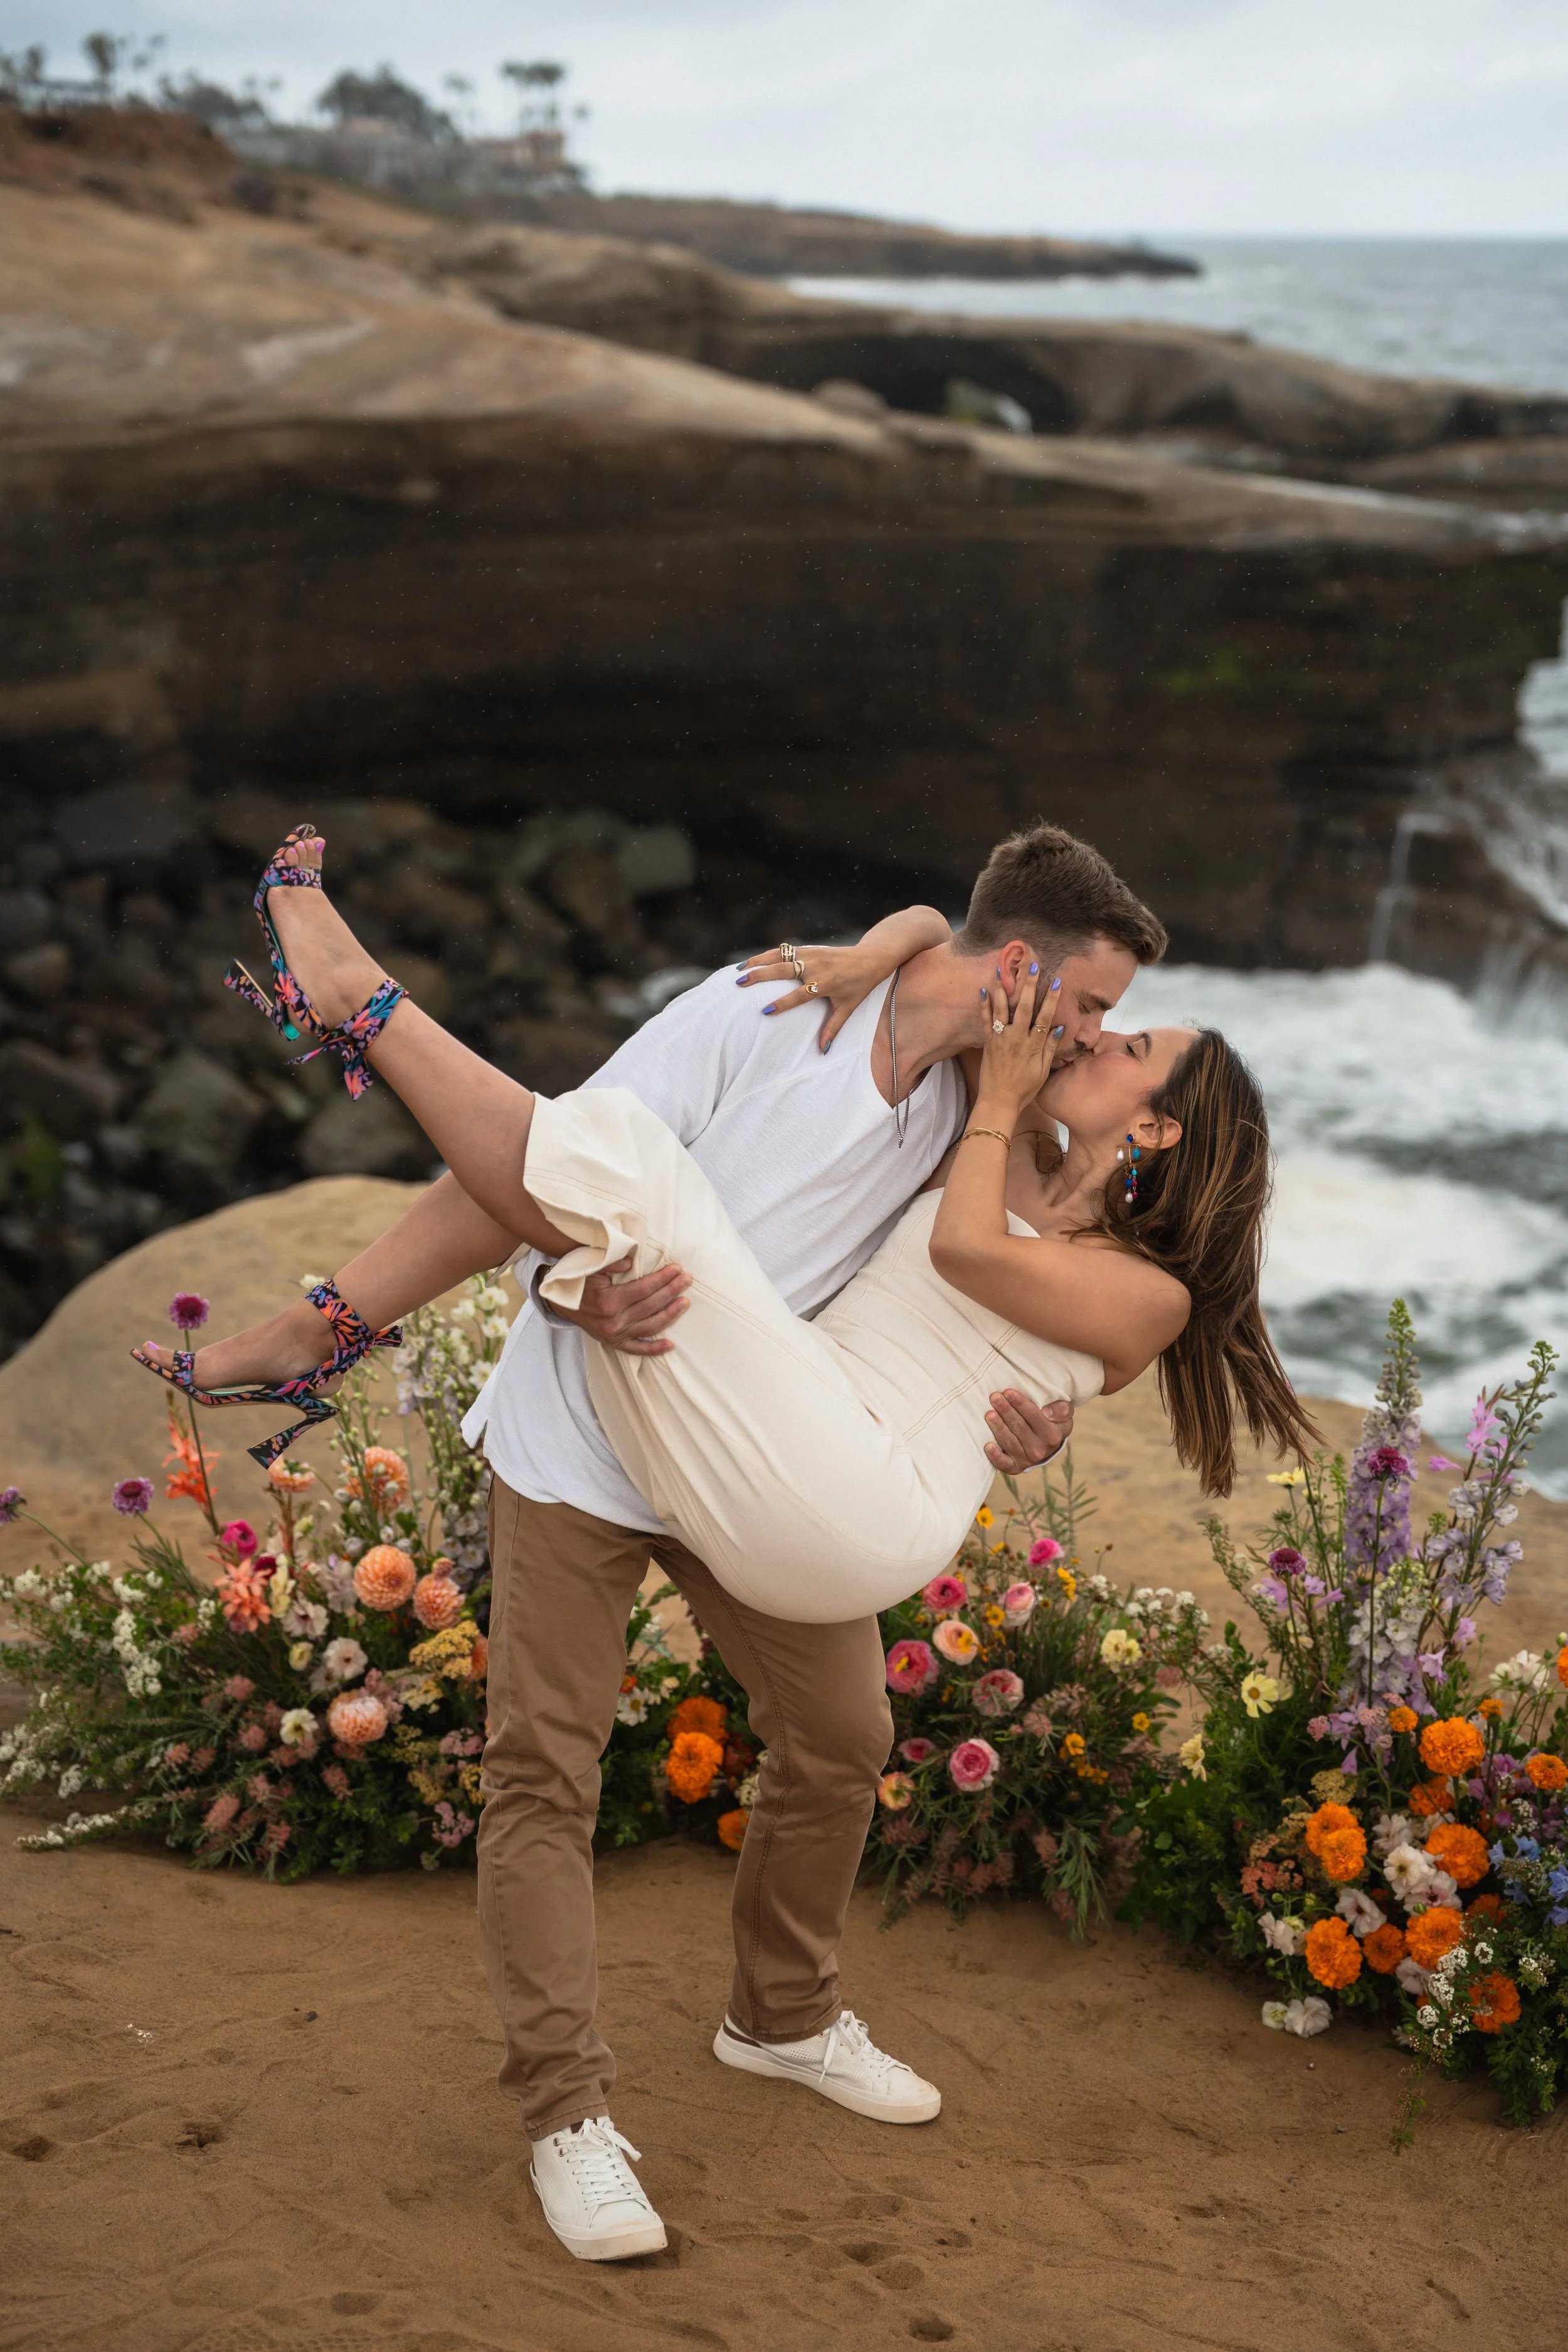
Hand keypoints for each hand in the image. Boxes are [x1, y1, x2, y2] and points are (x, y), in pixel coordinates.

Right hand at [547, 1255, 690, 1354]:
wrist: (560, 1303)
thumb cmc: (578, 1281)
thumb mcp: (592, 1267)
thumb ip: (612, 1263)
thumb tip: (632, 1261)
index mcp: (609, 1301)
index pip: (644, 1288)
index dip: (663, 1279)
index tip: (677, 1269)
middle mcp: (614, 1321)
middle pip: (651, 1305)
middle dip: (671, 1291)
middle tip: (686, 1280)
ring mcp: (614, 1335)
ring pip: (649, 1326)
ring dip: (670, 1315)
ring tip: (685, 1303)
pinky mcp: (613, 1343)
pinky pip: (636, 1349)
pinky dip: (653, 1349)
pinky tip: (670, 1345)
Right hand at [734, 940, 890, 1051]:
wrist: (871, 957)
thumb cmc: (860, 986)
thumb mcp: (848, 1008)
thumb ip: (833, 1028)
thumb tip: (823, 1051)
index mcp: (827, 983)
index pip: (801, 994)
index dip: (783, 1003)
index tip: (765, 1011)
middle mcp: (817, 966)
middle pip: (784, 970)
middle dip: (760, 976)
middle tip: (740, 984)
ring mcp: (811, 954)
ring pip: (779, 956)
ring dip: (757, 961)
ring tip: (737, 970)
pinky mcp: (809, 948)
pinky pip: (784, 950)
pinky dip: (766, 955)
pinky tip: (750, 961)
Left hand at [977, 963, 1064, 1120]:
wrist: (998, 1102)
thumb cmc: (1024, 1089)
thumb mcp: (1043, 1071)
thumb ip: (1050, 1049)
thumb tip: (1059, 1027)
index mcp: (1033, 1046)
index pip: (1045, 1017)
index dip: (1052, 999)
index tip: (1056, 982)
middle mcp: (1017, 1039)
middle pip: (1025, 1007)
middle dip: (1029, 985)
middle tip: (1032, 965)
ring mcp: (1001, 1039)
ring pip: (1003, 1009)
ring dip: (1004, 988)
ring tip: (1002, 969)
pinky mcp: (988, 1043)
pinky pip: (985, 1021)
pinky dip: (984, 1005)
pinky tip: (983, 990)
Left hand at [984, 1392, 1072, 1473]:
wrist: (1048, 1445)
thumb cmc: (1053, 1422)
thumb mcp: (1064, 1414)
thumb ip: (1062, 1409)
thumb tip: (1047, 1412)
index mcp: (1053, 1434)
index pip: (1034, 1416)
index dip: (1020, 1403)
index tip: (1008, 1392)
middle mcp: (1040, 1449)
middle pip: (1019, 1427)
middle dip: (1006, 1411)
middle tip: (994, 1397)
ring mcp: (1027, 1459)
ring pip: (1010, 1442)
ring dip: (998, 1427)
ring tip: (989, 1414)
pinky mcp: (1015, 1467)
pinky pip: (1004, 1464)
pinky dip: (995, 1457)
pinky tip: (987, 1446)